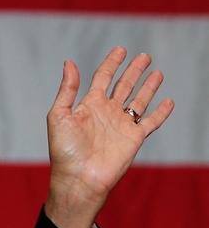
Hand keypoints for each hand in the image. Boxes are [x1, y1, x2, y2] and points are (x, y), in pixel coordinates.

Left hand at [44, 46, 173, 227]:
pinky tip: (168, 101)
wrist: (79, 178)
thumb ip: (68, 89)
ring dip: (148, 87)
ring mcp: (121, 125)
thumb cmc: (64, 149)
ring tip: (157, 72)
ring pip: (139, 100)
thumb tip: (69, 62)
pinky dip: (161, 112)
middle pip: (124, 85)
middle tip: (144, 56)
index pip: (103, 77)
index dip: (112, 63)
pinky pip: (151, 122)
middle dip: (133, 71)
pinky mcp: (134, 139)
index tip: (121, 50)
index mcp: (89, 104)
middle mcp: (107, 112)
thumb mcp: (59, 115)